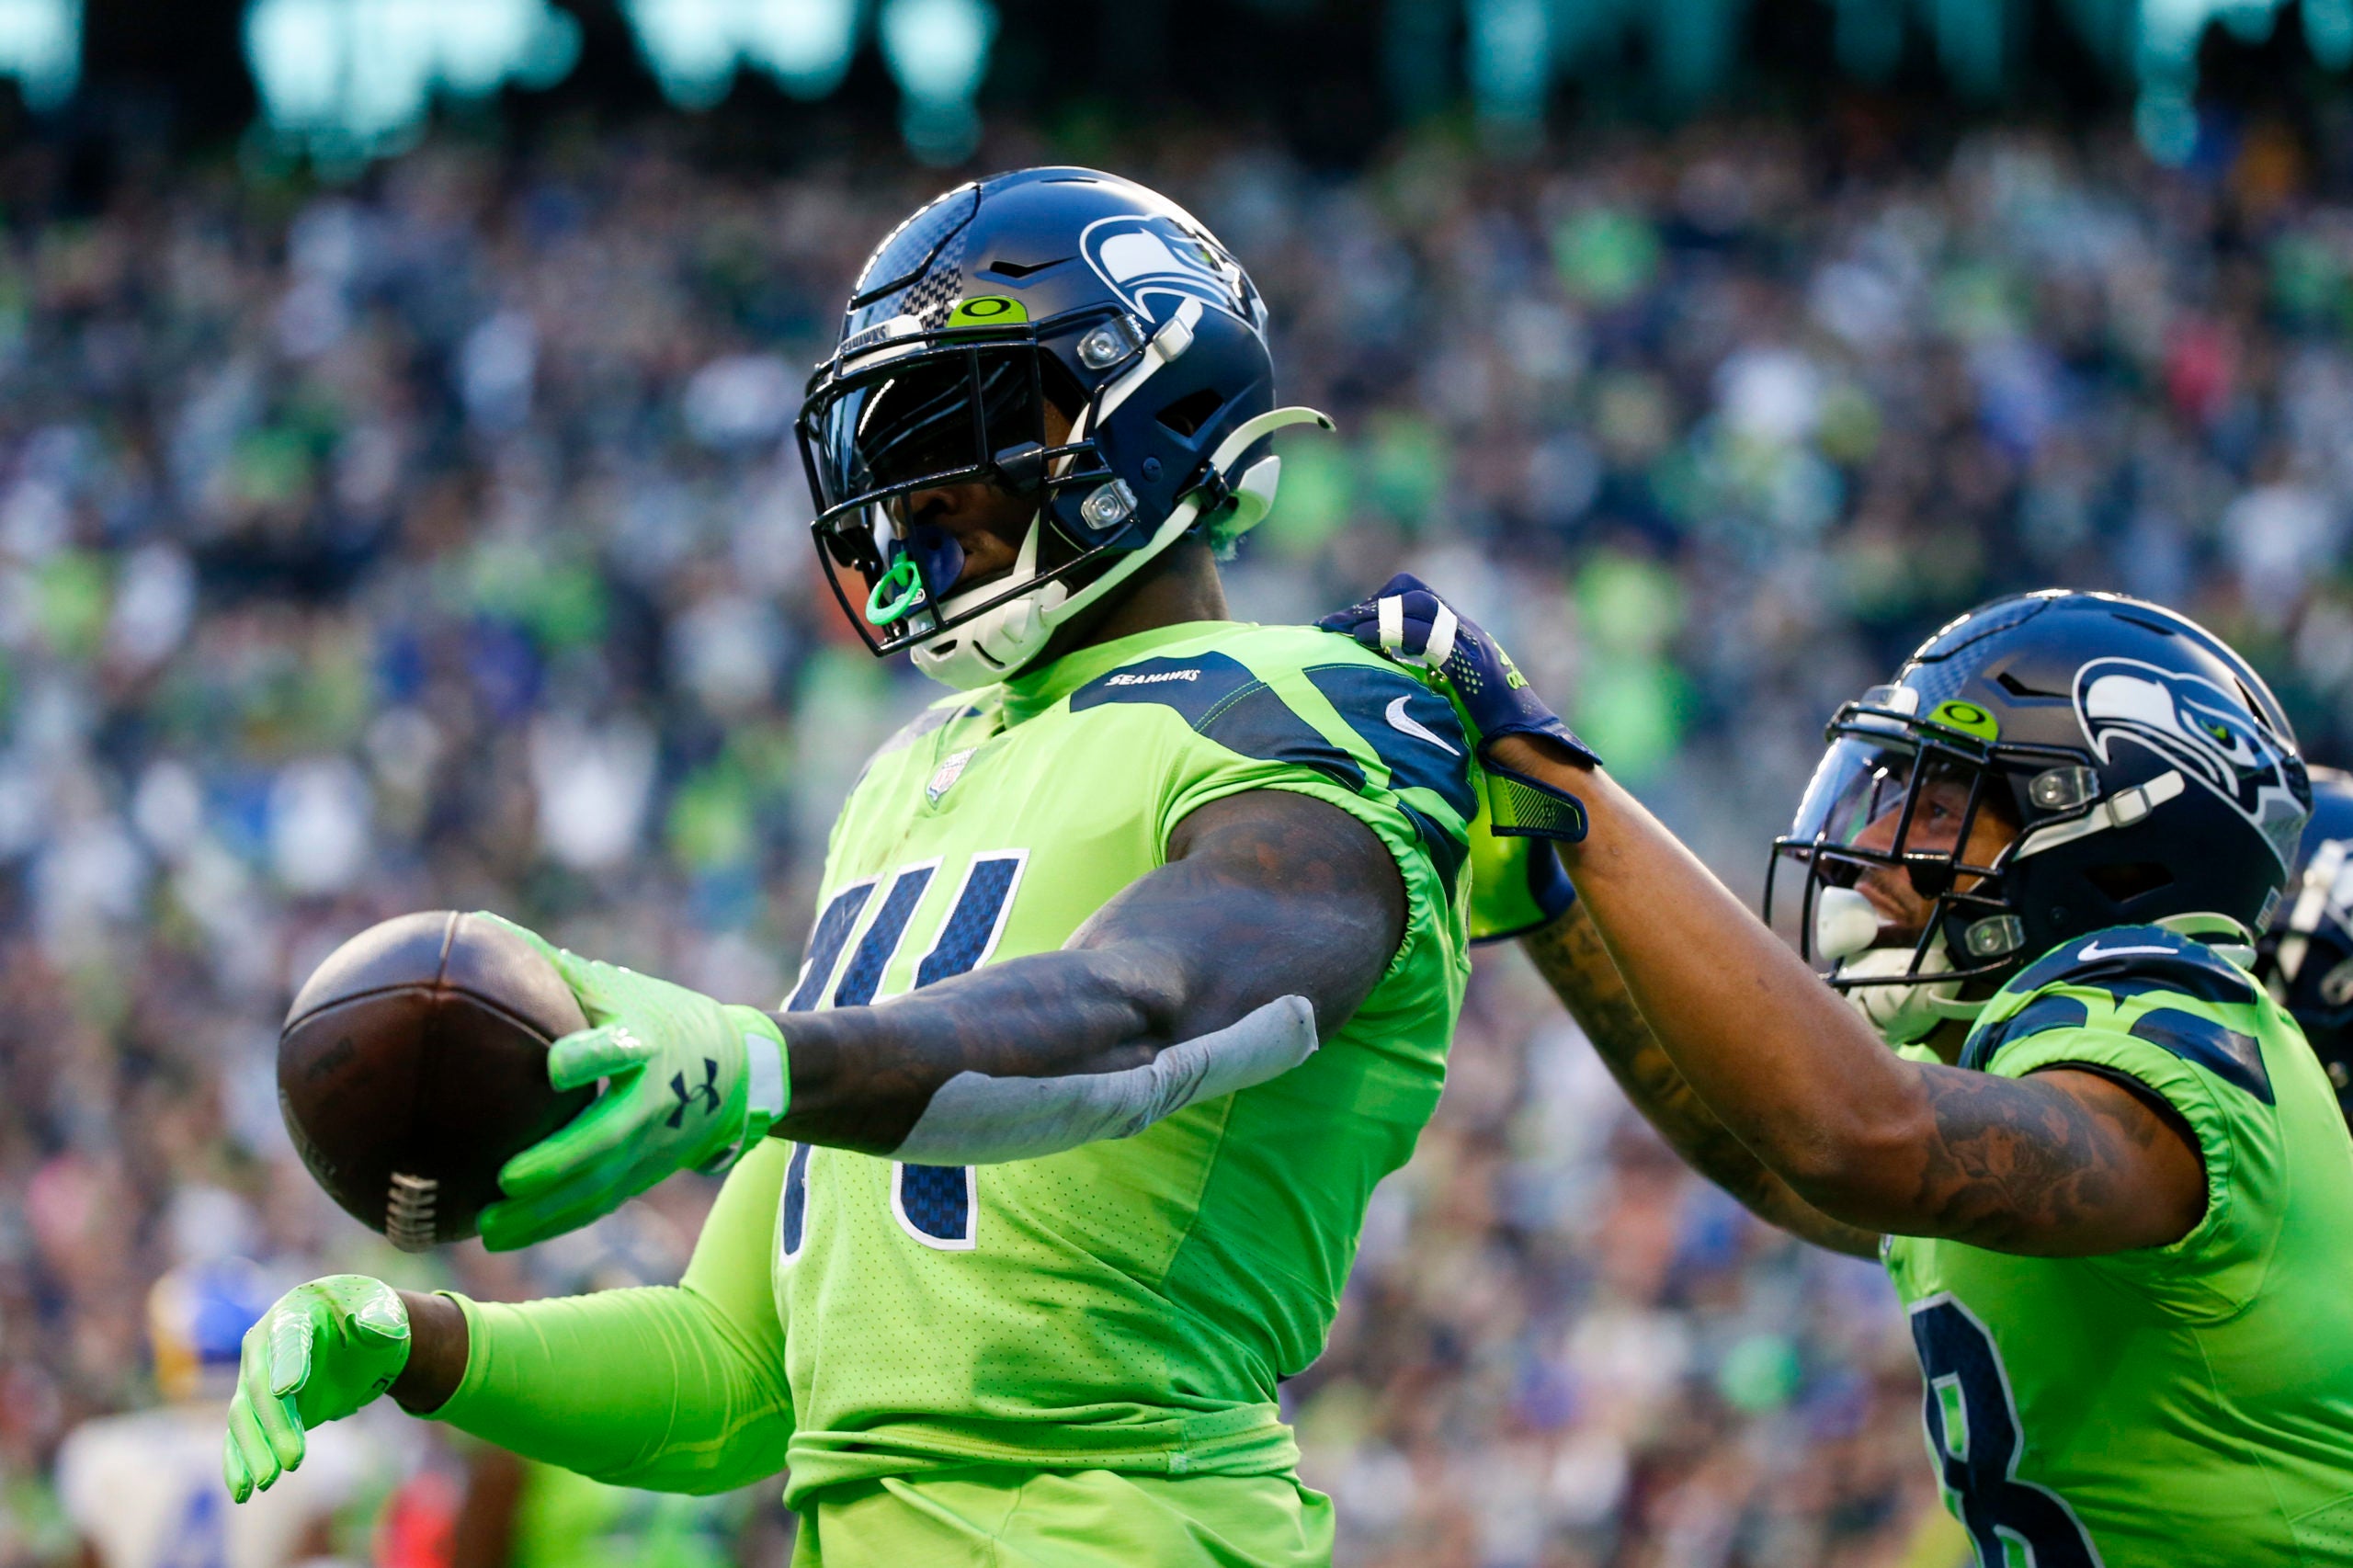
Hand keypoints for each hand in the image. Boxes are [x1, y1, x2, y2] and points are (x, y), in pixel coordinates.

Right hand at [223, 1276, 408, 1502]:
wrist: (355, 1330)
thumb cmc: (369, 1314)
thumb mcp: (382, 1310)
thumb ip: (381, 1319)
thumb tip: (374, 1328)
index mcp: (295, 1311)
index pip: (289, 1337)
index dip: (288, 1362)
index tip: (289, 1390)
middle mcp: (265, 1344)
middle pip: (261, 1386)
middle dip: (276, 1424)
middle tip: (294, 1461)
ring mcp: (256, 1377)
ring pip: (245, 1416)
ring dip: (254, 1451)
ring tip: (269, 1482)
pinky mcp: (257, 1407)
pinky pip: (240, 1435)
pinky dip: (239, 1462)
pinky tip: (242, 1492)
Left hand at [472, 914, 788, 1251]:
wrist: (740, 1070)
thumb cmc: (658, 1017)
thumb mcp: (615, 985)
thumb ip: (548, 965)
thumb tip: (475, 924)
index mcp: (648, 1042)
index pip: (622, 1049)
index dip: (592, 1058)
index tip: (554, 1068)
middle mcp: (655, 1099)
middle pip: (611, 1136)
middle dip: (562, 1163)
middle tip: (507, 1179)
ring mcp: (653, 1145)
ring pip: (601, 1186)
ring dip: (547, 1213)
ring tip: (490, 1229)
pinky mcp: (645, 1175)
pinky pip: (598, 1204)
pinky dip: (554, 1223)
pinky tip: (505, 1235)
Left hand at [1318, 573, 1595, 842]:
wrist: (1533, 753)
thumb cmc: (1491, 739)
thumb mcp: (1449, 701)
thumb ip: (1423, 684)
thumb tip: (1379, 691)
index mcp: (1460, 637)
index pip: (1413, 596)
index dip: (1376, 605)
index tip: (1344, 626)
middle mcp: (1466, 631)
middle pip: (1411, 590)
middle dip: (1368, 606)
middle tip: (1331, 626)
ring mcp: (1471, 643)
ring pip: (1417, 603)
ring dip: (1374, 615)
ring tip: (1343, 633)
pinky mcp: (1471, 662)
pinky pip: (1428, 634)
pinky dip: (1393, 633)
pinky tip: (1365, 645)